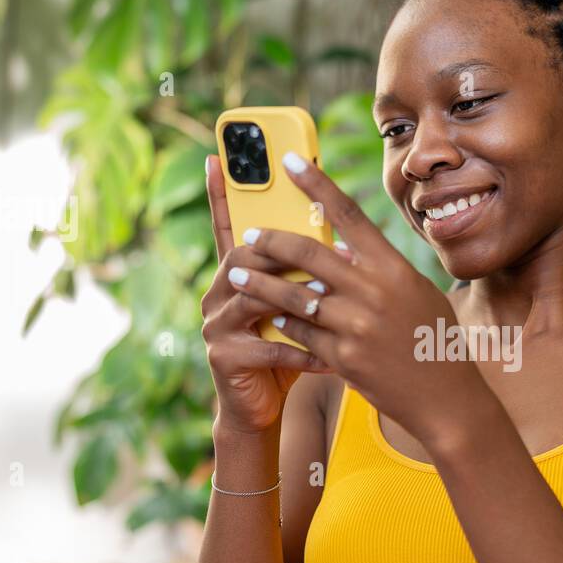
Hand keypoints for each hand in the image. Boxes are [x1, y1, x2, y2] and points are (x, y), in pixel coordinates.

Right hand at [199, 154, 332, 435]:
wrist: (262, 406)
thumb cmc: (288, 347)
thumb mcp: (298, 305)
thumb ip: (306, 275)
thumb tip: (345, 240)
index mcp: (236, 273)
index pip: (227, 224)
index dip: (221, 192)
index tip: (217, 156)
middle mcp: (219, 292)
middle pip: (245, 255)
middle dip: (281, 249)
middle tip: (319, 247)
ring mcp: (217, 324)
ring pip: (254, 297)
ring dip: (295, 298)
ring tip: (328, 302)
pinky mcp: (224, 357)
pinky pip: (267, 346)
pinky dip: (301, 351)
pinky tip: (328, 357)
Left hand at [236, 151, 492, 450]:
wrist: (445, 398)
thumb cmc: (433, 339)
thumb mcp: (416, 294)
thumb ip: (381, 271)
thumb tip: (342, 251)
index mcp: (394, 268)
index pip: (349, 214)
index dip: (317, 184)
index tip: (290, 162)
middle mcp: (374, 292)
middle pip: (309, 253)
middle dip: (271, 241)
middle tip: (249, 236)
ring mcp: (356, 326)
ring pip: (294, 295)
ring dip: (260, 284)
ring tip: (239, 276)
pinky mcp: (343, 358)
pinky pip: (301, 332)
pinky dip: (284, 322)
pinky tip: (270, 316)